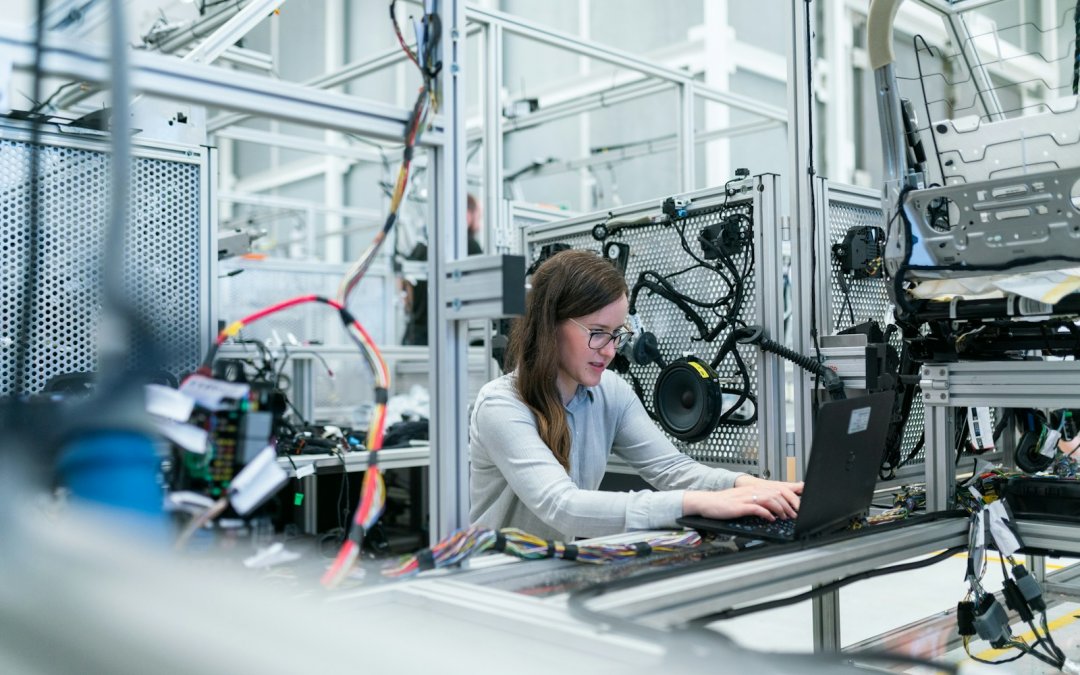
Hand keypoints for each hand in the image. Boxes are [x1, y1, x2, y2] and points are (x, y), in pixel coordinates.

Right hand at [683, 478, 802, 521]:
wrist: (706, 502)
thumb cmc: (722, 503)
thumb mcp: (741, 499)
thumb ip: (755, 501)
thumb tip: (769, 509)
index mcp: (752, 489)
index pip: (775, 489)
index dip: (787, 498)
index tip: (794, 507)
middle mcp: (750, 491)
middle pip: (775, 493)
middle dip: (788, 504)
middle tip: (793, 514)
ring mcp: (745, 498)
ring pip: (769, 499)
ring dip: (780, 509)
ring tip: (785, 517)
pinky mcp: (740, 506)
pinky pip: (757, 508)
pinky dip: (767, 513)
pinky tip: (771, 518)